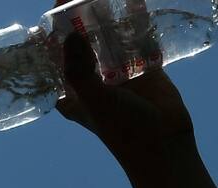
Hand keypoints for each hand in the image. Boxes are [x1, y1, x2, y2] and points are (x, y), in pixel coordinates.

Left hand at [54, 16, 193, 163]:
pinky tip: (133, 0)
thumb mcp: (93, 99)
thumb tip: (70, 33)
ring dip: (107, 15)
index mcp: (71, 90)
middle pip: (81, 40)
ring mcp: (116, 71)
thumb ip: (78, 69)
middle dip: (81, 16)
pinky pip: (136, 38)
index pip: (55, 55)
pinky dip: (135, 20)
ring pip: (108, 36)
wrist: (163, 143)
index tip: (58, 2)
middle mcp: (91, 78)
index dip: (54, 29)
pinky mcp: (142, 67)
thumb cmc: (122, 128)